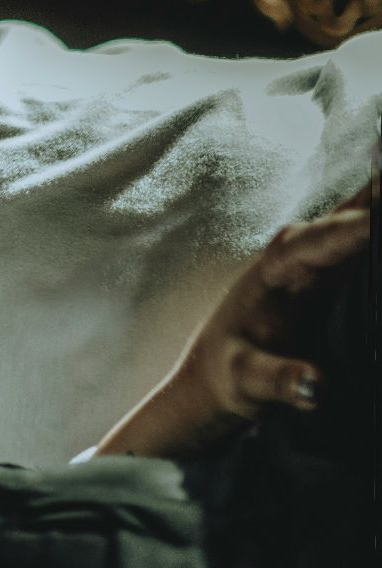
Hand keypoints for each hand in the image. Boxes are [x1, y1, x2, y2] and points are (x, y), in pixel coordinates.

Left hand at [97, 196, 371, 458]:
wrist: (221, 373)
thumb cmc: (232, 374)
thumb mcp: (249, 382)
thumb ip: (280, 381)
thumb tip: (316, 387)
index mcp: (274, 271)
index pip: (313, 243)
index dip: (349, 229)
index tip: (374, 220)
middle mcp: (298, 252)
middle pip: (346, 217)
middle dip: (378, 199)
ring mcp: (320, 256)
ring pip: (361, 216)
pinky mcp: (337, 267)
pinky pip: (367, 232)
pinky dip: (379, 217)